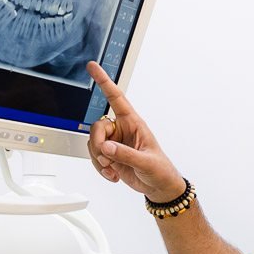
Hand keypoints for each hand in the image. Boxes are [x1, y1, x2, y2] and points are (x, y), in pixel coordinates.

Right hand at [86, 62, 187, 201]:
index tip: (93, 67)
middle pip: (97, 127)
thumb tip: (107, 148)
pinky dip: (100, 167)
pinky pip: (94, 155)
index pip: (116, 98)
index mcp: (134, 123)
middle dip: (98, 144)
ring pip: (93, 142)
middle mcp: (122, 130)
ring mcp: (115, 143)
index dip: (104, 81)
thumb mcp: (146, 162)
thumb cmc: (160, 170)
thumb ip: (125, 154)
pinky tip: (112, 174)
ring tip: (113, 169)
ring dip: (99, 159)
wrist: (159, 187)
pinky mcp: (110, 155)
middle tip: (106, 158)